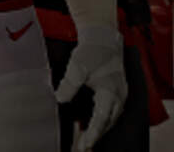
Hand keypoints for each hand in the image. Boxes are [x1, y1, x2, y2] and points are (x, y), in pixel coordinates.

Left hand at [54, 25, 126, 150]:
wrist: (103, 39)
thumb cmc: (92, 52)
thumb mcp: (78, 66)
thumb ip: (70, 83)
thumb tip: (60, 98)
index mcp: (110, 91)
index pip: (102, 118)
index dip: (93, 132)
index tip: (86, 143)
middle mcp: (118, 96)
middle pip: (107, 122)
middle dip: (95, 136)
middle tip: (83, 147)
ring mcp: (119, 95)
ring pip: (109, 119)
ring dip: (98, 130)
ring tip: (86, 142)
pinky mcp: (115, 93)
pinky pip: (109, 112)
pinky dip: (100, 121)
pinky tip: (90, 127)